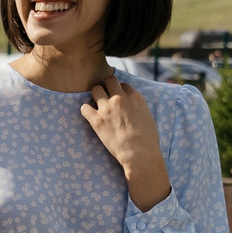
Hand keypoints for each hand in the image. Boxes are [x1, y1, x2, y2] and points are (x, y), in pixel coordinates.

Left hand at [80, 73, 171, 211]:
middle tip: (105, 96)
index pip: (123, 85)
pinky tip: (90, 116)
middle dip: (106, 86)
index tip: (118, 98)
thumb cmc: (147, 139)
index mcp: (135, 97)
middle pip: (109, 80)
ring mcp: (107, 108)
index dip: (120, 91)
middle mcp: (120, 98)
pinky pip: (84, 107)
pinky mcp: (96, 119)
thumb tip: (133, 108)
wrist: (139, 152)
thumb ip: (138, 107)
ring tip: (96, 105)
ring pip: (95, 89)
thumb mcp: (147, 116)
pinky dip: (86, 110)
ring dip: (95, 95)